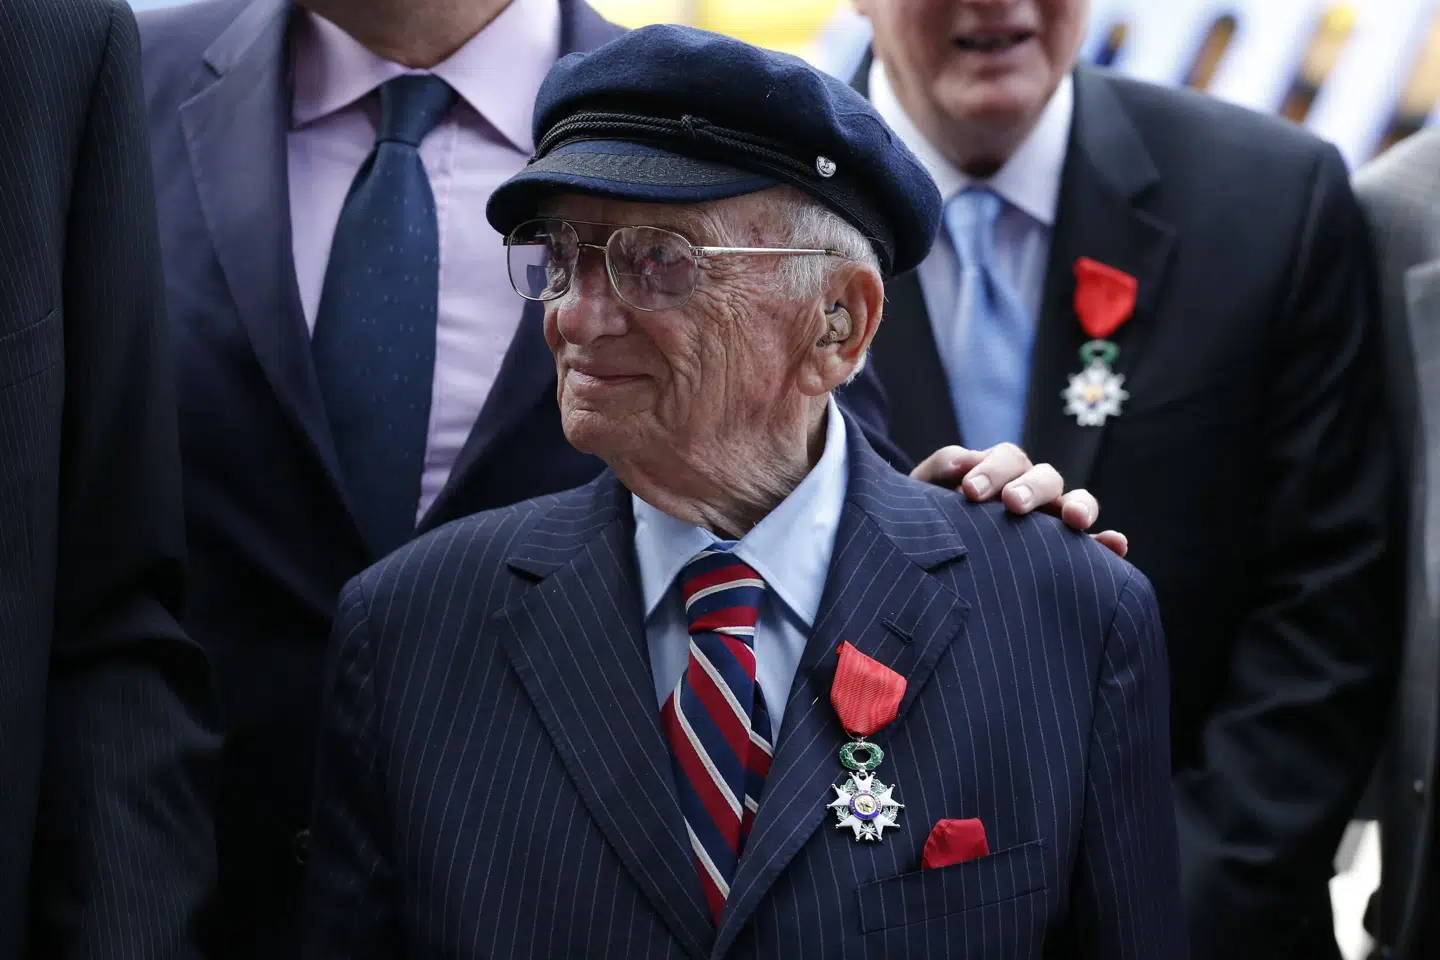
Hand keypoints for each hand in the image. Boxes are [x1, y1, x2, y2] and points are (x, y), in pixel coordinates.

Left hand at [909, 444, 1127, 557]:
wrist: (928, 560)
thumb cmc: (927, 518)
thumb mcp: (925, 491)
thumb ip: (942, 469)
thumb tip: (966, 461)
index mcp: (1000, 472)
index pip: (1009, 459)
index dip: (993, 469)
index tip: (970, 491)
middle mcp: (1031, 492)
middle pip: (1046, 477)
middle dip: (1031, 487)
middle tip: (1013, 504)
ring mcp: (1051, 521)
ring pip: (1076, 503)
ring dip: (1079, 507)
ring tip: (1074, 520)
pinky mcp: (1065, 553)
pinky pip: (1093, 546)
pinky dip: (1107, 543)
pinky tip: (1116, 545)